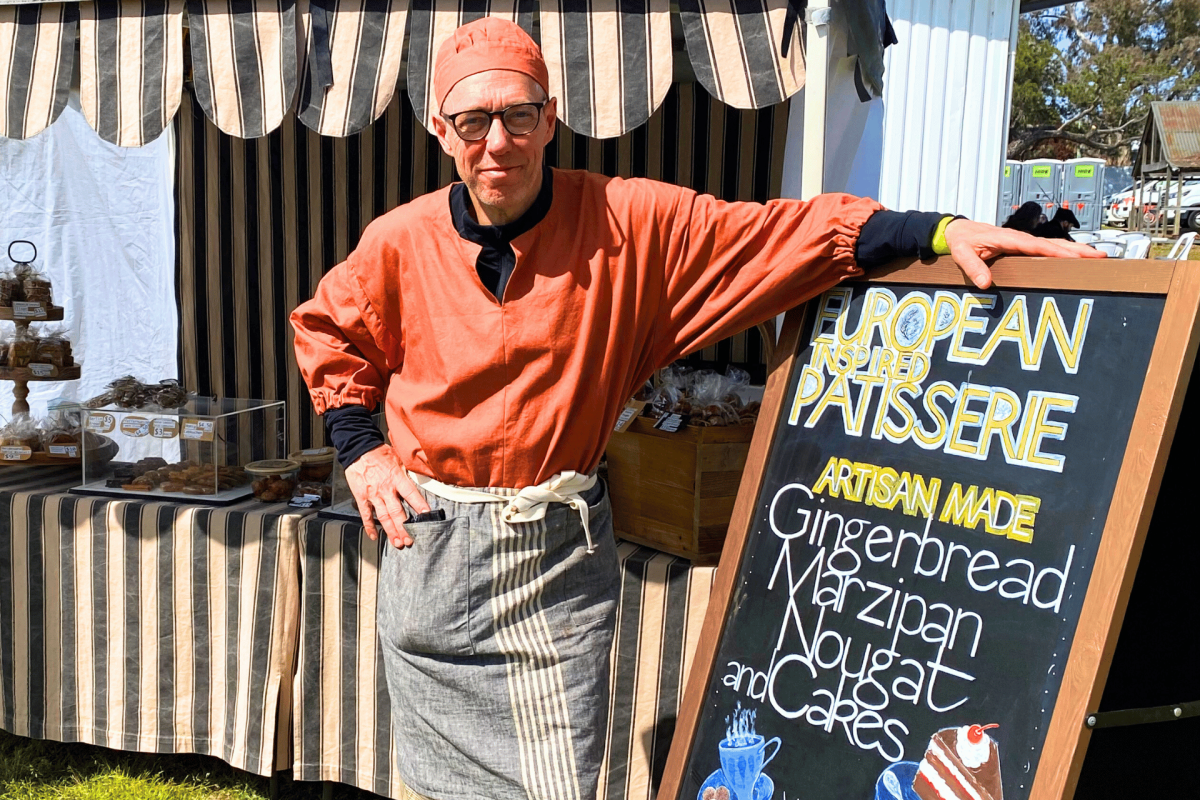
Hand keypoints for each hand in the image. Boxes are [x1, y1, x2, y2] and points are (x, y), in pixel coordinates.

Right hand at [344, 445, 431, 548]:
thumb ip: (409, 470)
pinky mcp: (361, 497)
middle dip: (404, 528)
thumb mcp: (399, 457)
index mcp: (396, 478)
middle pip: (397, 512)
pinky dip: (369, 526)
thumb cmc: (380, 452)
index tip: (427, 516)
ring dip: (391, 531)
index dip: (419, 505)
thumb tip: (425, 474)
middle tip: (411, 540)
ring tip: (398, 543)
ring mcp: (373, 495)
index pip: (411, 494)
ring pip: (383, 517)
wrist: (357, 449)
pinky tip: (374, 536)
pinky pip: (366, 514)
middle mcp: (385, 489)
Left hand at [943, 219, 1106, 289]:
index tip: (1076, 258)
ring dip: (1075, 250)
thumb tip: (985, 283)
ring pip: (1054, 245)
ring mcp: (1023, 242)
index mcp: (1008, 238)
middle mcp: (1020, 238)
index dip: (1057, 252)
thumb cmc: (960, 240)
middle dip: (1076, 250)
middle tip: (1100, 256)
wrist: (957, 231)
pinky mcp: (1023, 247)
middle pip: (1053, 244)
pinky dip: (1064, 252)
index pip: (1037, 246)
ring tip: (1097, 255)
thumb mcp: (961, 254)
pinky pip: (1047, 249)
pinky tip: (1076, 258)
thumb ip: (973, 267)